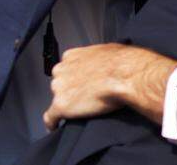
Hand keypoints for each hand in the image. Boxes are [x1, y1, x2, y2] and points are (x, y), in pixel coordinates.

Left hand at [42, 43, 176, 130]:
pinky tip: (56, 125)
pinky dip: (53, 122)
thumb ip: (96, 57)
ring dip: (67, 104)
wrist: (125, 76)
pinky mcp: (61, 106)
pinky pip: (51, 117)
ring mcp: (59, 89)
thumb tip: (103, 61)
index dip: (74, 77)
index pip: (66, 69)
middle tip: (86, 95)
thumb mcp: (108, 50)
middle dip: (70, 90)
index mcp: (71, 56)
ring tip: (82, 109)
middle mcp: (61, 70)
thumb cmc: (121, 62)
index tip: (81, 82)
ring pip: (57, 100)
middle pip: (59, 84)